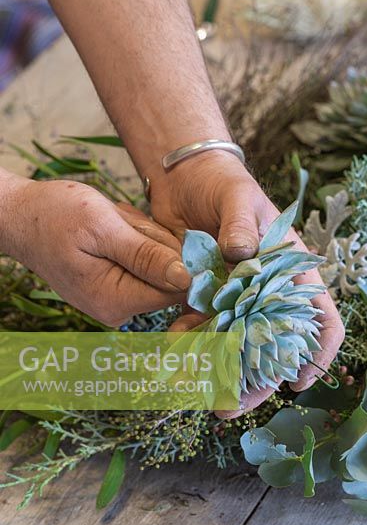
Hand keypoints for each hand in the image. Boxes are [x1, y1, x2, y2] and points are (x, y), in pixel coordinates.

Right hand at [8, 180, 189, 324]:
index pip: (177, 289)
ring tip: (112, 225)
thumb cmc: (55, 217)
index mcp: (116, 300)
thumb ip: (145, 256)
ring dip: (142, 236)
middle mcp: (119, 308)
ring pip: (158, 263)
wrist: (23, 216)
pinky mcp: (117, 284)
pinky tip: (112, 229)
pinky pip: (143, 259)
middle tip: (122, 225)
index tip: (148, 231)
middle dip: (153, 242)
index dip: (177, 255)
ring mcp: (117, 298)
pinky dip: (134, 238)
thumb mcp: (104, 228)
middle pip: (170, 275)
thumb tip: (185, 279)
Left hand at [151, 151, 344, 412]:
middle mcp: (266, 289)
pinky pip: (202, 330)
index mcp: (290, 268)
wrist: (184, 178)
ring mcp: (234, 296)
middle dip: (257, 380)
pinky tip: (176, 353)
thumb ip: (241, 223)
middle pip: (274, 345)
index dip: (317, 351)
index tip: (300, 381)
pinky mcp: (204, 297)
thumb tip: (243, 252)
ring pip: (236, 346)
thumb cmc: (223, 183)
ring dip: (221, 371)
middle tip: (231, 406)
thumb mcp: (238, 197)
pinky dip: (192, 345)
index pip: (319, 314)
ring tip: (202, 396)